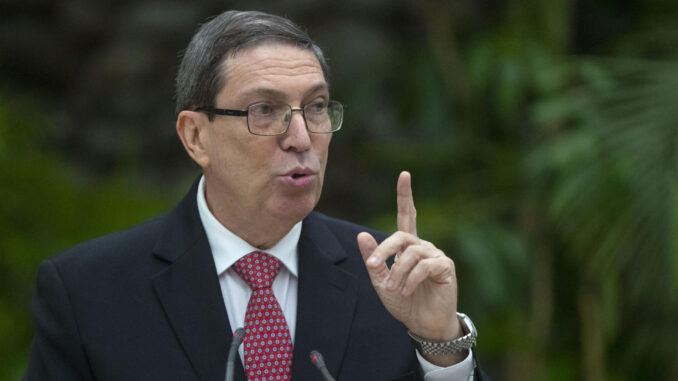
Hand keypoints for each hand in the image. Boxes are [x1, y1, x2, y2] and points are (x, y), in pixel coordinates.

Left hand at [357, 171, 464, 364]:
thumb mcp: (381, 281)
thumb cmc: (404, 302)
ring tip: (393, 289)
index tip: (404, 175)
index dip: (405, 195)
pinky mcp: (445, 267)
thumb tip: (361, 234)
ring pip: (412, 253)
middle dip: (384, 249)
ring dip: (398, 271)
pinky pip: (425, 266)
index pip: (407, 215)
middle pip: (401, 236)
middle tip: (372, 266)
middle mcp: (423, 246)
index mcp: (408, 246)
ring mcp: (435, 255)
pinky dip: (411, 279)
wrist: (423, 325)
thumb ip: (374, 259)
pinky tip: (406, 291)